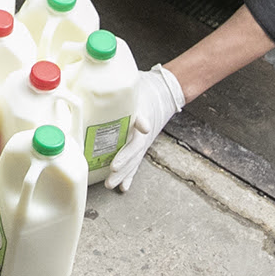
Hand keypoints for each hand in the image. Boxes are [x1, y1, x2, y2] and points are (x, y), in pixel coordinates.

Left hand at [105, 65, 184, 191]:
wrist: (164, 90)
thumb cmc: (146, 87)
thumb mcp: (138, 88)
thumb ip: (129, 97)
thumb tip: (131, 116)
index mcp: (141, 121)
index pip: (134, 142)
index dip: (125, 154)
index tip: (115, 164)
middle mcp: (143, 134)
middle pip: (133, 155)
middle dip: (122, 169)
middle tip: (110, 179)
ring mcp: (142, 140)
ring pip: (133, 161)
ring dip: (124, 175)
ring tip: (113, 186)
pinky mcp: (140, 143)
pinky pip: (135, 161)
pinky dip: (130, 175)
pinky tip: (124, 187)